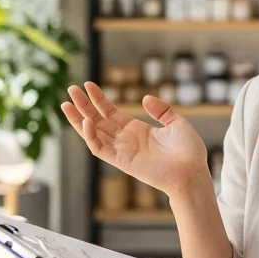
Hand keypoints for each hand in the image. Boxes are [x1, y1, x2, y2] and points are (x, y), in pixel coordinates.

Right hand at [62, 82, 207, 195]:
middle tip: (71, 89)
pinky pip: (100, 149)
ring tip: (66, 104)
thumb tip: (144, 98)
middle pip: (98, 120)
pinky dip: (91, 137)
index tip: (88, 85)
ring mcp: (122, 151)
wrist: (192, 172)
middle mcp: (126, 140)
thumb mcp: (177, 123)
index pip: (111, 113)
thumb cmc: (188, 152)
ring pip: (93, 134)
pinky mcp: (122, 161)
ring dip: (79, 119)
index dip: (99, 99)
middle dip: (84, 105)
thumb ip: (161, 110)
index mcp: (137, 130)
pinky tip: (86, 122)